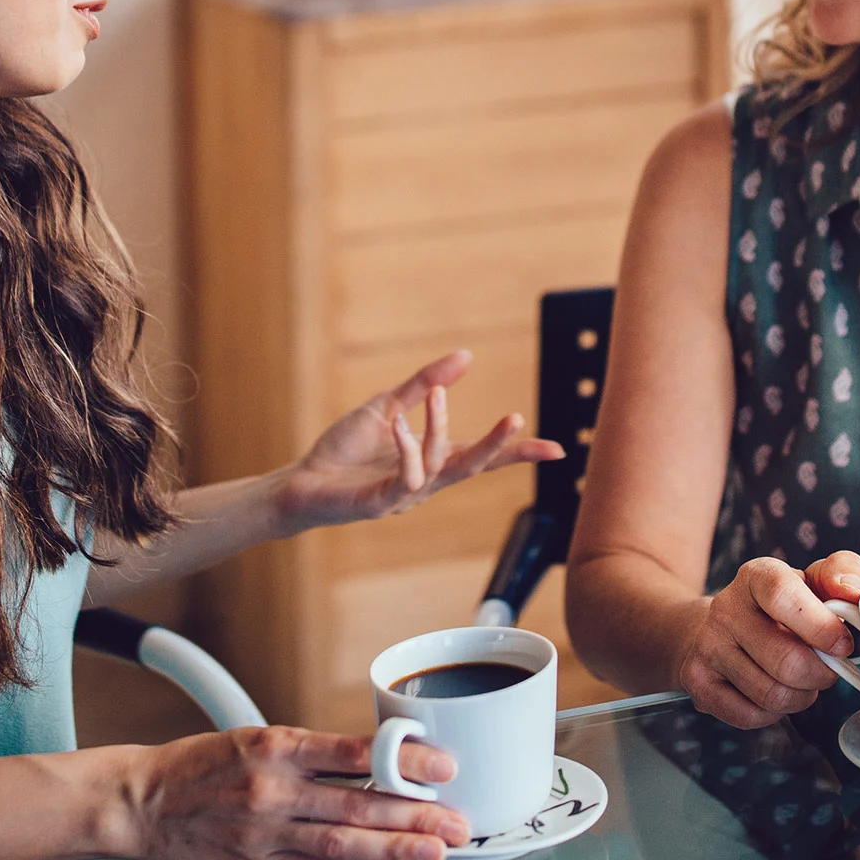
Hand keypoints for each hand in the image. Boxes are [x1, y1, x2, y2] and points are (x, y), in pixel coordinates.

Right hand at [125, 726, 468, 859]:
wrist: (139, 802)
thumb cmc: (200, 766)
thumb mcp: (255, 739)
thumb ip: (312, 755)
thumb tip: (378, 765)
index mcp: (274, 747)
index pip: (352, 753)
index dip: (403, 762)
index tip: (443, 766)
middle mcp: (272, 791)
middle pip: (356, 807)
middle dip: (415, 817)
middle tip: (457, 823)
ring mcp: (265, 834)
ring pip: (342, 846)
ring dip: (395, 851)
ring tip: (436, 851)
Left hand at [279, 351, 563, 531]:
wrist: (302, 480)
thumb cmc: (345, 448)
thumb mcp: (388, 405)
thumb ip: (425, 384)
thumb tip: (466, 356)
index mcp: (433, 459)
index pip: (482, 456)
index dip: (518, 451)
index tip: (558, 451)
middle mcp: (427, 481)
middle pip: (473, 466)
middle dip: (498, 446)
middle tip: (516, 419)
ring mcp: (406, 496)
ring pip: (439, 465)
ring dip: (440, 427)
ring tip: (436, 395)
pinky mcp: (382, 503)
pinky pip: (406, 476)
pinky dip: (408, 449)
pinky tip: (399, 426)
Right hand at [675, 552, 859, 727]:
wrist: (719, 629)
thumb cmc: (779, 609)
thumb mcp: (811, 581)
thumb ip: (841, 574)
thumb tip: (853, 591)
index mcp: (756, 576)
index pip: (782, 595)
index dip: (820, 626)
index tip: (843, 645)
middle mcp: (725, 608)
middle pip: (786, 661)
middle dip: (821, 674)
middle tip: (827, 670)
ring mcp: (707, 646)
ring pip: (772, 694)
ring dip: (801, 697)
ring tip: (801, 682)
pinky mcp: (697, 682)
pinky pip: (750, 716)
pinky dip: (773, 714)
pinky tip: (774, 693)